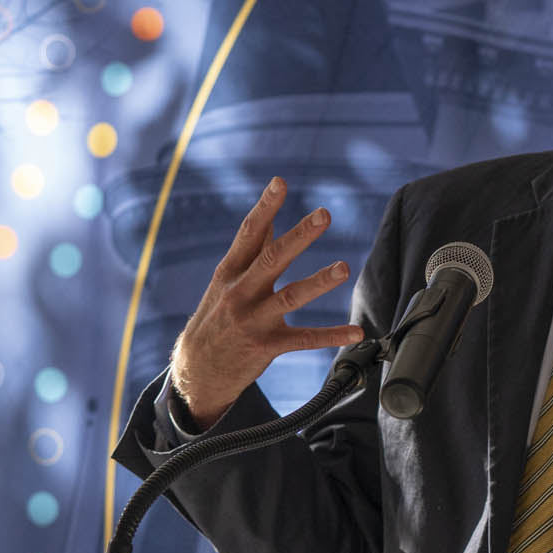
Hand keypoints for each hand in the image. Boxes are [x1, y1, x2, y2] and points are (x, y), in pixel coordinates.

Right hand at [169, 176, 364, 427]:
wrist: (197, 369)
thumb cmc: (217, 318)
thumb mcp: (225, 282)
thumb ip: (250, 252)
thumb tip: (269, 218)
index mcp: (230, 272)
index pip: (248, 234)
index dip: (264, 207)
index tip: (279, 182)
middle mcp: (240, 293)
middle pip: (271, 259)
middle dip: (299, 236)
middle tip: (323, 215)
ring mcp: (253, 321)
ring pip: (290, 297)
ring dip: (319, 281)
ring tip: (343, 267)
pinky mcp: (267, 346)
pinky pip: (304, 340)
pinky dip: (331, 336)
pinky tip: (355, 332)